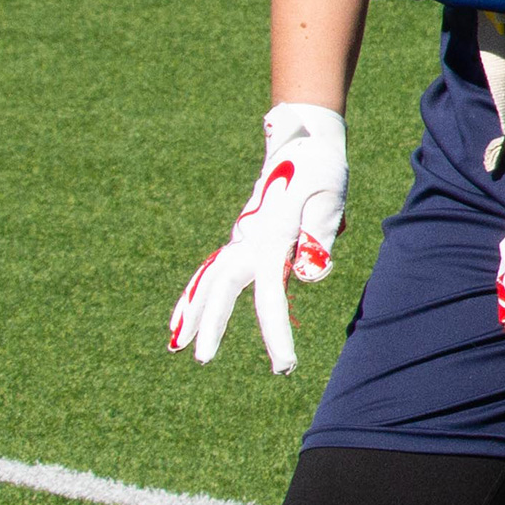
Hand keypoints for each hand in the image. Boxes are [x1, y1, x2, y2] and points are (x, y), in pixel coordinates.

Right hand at [169, 102, 347, 374]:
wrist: (304, 140)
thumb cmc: (322, 171)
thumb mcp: (330, 201)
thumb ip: (318, 239)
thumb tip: (304, 278)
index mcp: (272, 237)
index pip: (270, 297)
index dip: (275, 334)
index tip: (283, 365)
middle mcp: (249, 240)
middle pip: (221, 287)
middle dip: (212, 325)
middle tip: (203, 362)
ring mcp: (242, 237)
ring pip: (209, 278)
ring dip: (192, 311)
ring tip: (175, 346)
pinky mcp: (244, 236)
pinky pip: (214, 268)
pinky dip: (197, 292)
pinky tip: (185, 314)